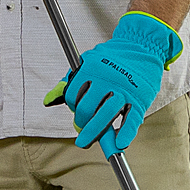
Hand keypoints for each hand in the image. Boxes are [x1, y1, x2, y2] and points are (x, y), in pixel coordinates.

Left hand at [62, 12, 183, 155]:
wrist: (142, 45)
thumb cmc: (111, 59)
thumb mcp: (86, 64)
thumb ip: (68, 83)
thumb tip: (48, 101)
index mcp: (91, 68)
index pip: (73, 95)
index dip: (73, 107)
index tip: (77, 111)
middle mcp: (107, 78)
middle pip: (87, 107)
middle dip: (81, 122)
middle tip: (81, 129)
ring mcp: (124, 89)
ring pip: (106, 114)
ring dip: (95, 132)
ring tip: (86, 142)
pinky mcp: (139, 99)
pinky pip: (132, 119)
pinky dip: (126, 133)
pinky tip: (119, 144)